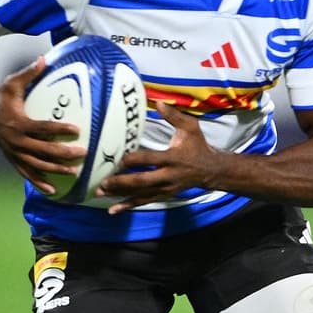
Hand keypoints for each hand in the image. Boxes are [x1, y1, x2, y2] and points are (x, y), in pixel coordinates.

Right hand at [0, 57, 85, 195]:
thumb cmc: (0, 95)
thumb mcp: (12, 82)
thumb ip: (29, 72)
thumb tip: (44, 58)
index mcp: (18, 123)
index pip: (42, 128)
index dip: (59, 129)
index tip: (77, 129)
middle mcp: (15, 140)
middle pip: (42, 150)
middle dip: (63, 153)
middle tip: (82, 154)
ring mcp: (13, 152)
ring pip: (36, 165)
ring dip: (54, 170)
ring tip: (74, 172)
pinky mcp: (12, 158)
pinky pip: (26, 173)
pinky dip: (39, 182)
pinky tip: (53, 191)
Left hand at [98, 101, 220, 213]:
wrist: (212, 171)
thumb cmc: (198, 146)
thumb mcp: (191, 128)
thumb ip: (174, 116)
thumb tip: (158, 102)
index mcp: (173, 157)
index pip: (149, 160)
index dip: (133, 161)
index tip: (117, 160)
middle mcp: (168, 176)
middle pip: (142, 181)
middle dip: (122, 182)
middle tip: (103, 182)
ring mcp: (165, 188)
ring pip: (140, 194)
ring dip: (120, 195)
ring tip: (100, 193)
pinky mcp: (163, 195)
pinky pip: (144, 201)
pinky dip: (128, 206)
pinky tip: (113, 210)